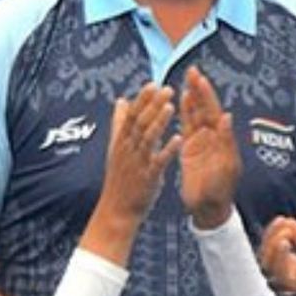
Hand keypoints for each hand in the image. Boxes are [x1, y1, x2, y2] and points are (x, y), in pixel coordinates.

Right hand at [98, 83, 182, 220]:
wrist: (116, 210)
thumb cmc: (120, 179)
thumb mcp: (116, 148)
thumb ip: (120, 124)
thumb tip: (121, 100)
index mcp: (121, 141)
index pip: (131, 115)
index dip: (142, 99)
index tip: (153, 84)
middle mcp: (127, 150)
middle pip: (139, 123)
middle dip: (153, 105)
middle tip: (167, 89)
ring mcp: (137, 164)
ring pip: (147, 139)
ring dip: (159, 122)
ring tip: (171, 107)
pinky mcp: (147, 178)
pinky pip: (158, 162)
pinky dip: (168, 149)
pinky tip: (179, 139)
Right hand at [177, 66, 239, 228]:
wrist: (208, 209)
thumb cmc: (220, 191)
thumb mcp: (225, 167)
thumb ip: (226, 142)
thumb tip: (227, 116)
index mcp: (221, 139)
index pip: (213, 111)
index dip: (207, 95)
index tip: (200, 79)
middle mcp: (212, 138)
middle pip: (204, 108)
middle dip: (199, 90)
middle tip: (192, 70)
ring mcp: (200, 143)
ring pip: (195, 115)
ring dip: (191, 98)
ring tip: (185, 81)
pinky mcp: (189, 151)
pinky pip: (186, 128)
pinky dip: (184, 115)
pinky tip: (178, 104)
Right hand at [260, 216, 295, 295]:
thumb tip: (286, 220)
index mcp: (292, 269)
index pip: (268, 255)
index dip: (269, 237)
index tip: (280, 219)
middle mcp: (293, 281)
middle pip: (266, 268)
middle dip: (269, 247)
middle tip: (283, 230)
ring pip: (279, 280)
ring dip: (278, 260)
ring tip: (284, 241)